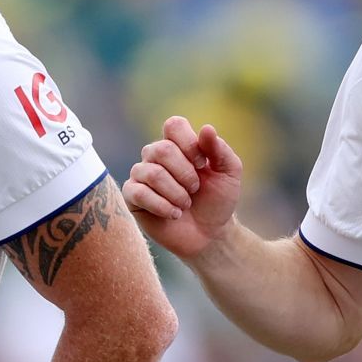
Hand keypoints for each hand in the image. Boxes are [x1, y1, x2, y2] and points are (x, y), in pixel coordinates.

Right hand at [121, 116, 243, 260]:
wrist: (209, 235)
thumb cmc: (218, 201)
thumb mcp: (229, 174)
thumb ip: (220, 150)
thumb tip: (206, 128)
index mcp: (178, 145)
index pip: (174, 125)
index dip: (188, 144)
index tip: (202, 164)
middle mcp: (156, 156)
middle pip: (161, 149)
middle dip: (185, 174)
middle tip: (195, 189)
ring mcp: (142, 175)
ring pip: (152, 173)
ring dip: (176, 193)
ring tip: (185, 205)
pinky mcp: (132, 197)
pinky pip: (138, 193)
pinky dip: (162, 206)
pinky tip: (174, 214)